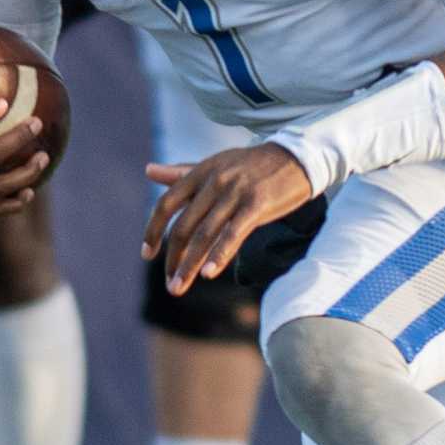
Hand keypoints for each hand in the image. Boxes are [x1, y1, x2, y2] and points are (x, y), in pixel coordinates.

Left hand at [142, 143, 313, 294]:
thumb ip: (182, 172)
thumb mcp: (216, 165)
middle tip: (170, 284)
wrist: (298, 156)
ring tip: (178, 288)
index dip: (153, 231)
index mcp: (201, 172)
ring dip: (189, 266)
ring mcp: (235, 192)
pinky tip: (209, 274)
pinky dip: (219, 255)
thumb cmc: (254, 165)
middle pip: (184, 226)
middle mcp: (214, 181)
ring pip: (205, 235)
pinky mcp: (257, 204)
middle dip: (173, 258)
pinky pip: (233, 234)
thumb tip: (148, 170)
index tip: (146, 254)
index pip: (167, 204)